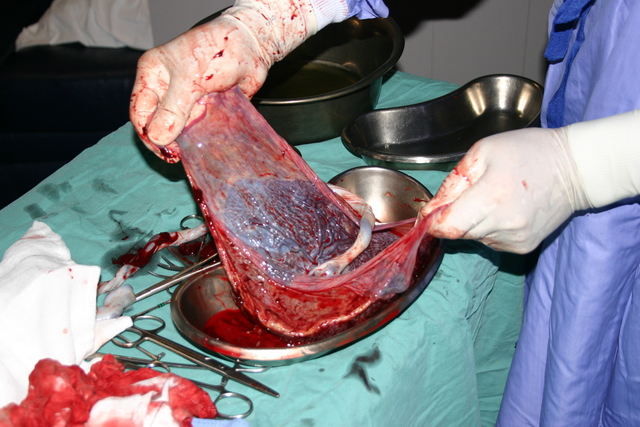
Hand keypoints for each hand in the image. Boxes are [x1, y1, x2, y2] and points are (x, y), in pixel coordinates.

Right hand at [129, 16, 269, 159]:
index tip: (164, 149)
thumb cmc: (218, 50)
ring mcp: (185, 99)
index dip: (147, 133)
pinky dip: (198, 140)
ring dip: (182, 143)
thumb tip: (157, 138)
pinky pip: (197, 129)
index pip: (139, 110)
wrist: (252, 46)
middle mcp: (166, 88)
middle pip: (156, 123)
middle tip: (177, 156)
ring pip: (177, 129)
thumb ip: (174, 109)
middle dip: (164, 141)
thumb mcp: (191, 80)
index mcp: (153, 74)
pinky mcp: (204, 108)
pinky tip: (202, 149)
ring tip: (190, 154)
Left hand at [421, 127, 588, 252]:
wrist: (576, 169)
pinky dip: (490, 228)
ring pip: (474, 237)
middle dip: (454, 217)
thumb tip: (433, 208)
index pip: (447, 226)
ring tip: (495, 197)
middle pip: (458, 233)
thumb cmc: (529, 152)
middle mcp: (503, 224)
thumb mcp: (484, 151)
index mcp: (491, 197)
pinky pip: (491, 241)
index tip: (429, 213)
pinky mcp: (523, 247)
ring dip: (473, 221)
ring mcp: (515, 239)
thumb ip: (453, 181)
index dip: (432, 222)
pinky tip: (506, 209)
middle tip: (470, 193)